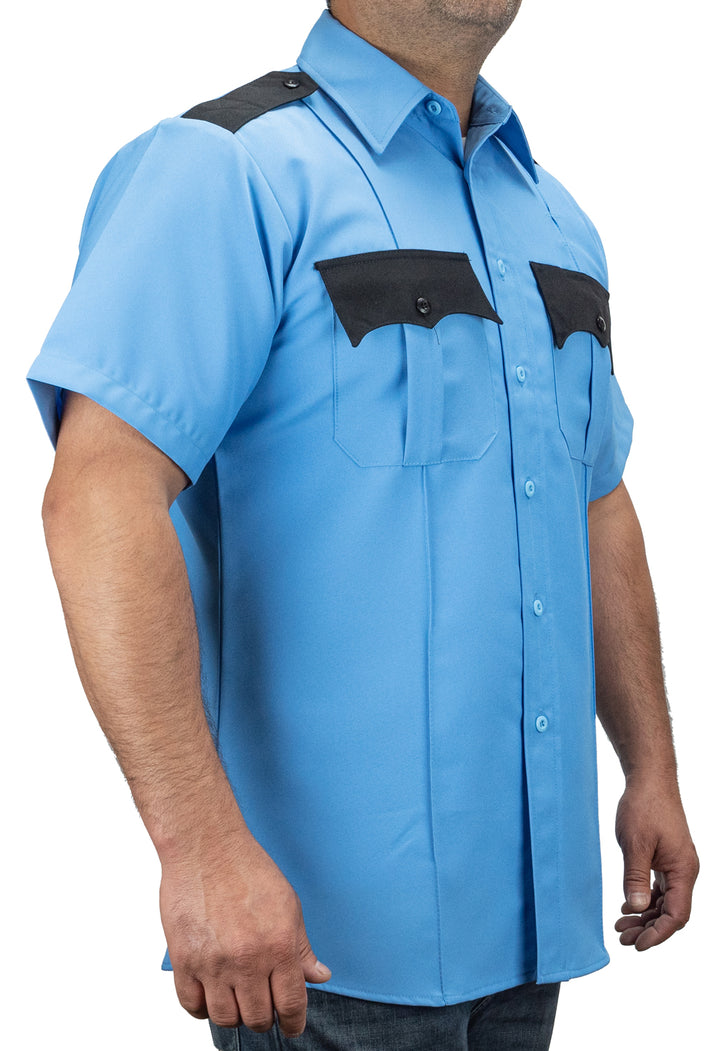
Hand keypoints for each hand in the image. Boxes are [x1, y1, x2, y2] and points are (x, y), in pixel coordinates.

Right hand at [159, 830, 330, 1037]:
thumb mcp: (288, 905)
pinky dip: (202, 1008)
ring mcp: (213, 963)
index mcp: (279, 946)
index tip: (292, 1027)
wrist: (206, 847)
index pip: (291, 1004)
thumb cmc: (248, 869)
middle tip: (263, 1006)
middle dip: (265, 1018)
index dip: (294, 1022)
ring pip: (225, 1018)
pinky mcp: (184, 960)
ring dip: (234, 1015)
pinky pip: (191, 1005)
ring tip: (237, 1000)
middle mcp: (247, 960)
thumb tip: (320, 977)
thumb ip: (302, 947)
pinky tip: (210, 996)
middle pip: (258, 1017)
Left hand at [614, 780, 698, 949]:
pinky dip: (645, 899)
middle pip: (671, 912)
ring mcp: (676, 864)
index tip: (638, 945)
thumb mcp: (635, 843)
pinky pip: (660, 888)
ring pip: (665, 901)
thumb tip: (636, 908)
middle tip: (622, 938)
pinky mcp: (667, 857)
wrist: (650, 779)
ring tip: (620, 926)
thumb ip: (635, 877)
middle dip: (648, 928)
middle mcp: (684, 870)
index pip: (676, 915)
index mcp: (683, 870)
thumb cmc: (644, 806)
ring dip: (644, 915)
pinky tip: (627, 907)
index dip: (658, 934)